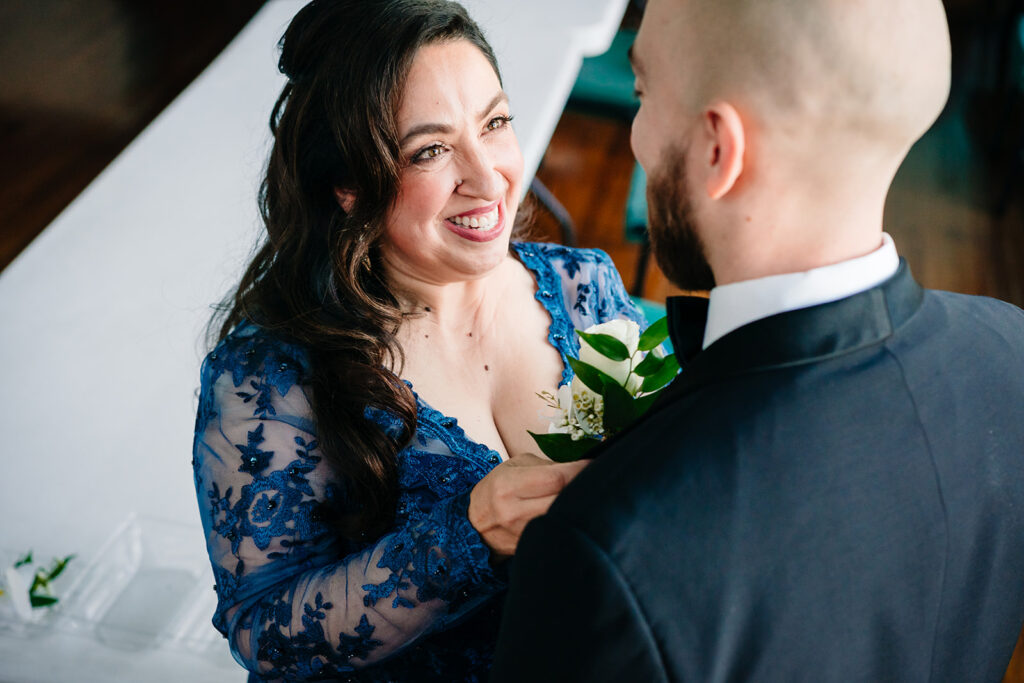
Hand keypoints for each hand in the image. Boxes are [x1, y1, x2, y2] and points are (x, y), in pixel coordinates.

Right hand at [468, 453, 588, 559]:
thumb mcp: (515, 467)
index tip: (592, 465)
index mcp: (508, 486)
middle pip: (563, 501)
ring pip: (564, 521)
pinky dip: (570, 523)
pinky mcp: (529, 549)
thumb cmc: (498, 488)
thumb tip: (581, 469)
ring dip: (579, 508)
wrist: (473, 524)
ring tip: (586, 497)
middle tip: (595, 481)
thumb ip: (547, 467)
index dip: (579, 471)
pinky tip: (574, 514)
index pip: (556, 478)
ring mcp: (522, 535)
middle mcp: (514, 513)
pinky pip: (558, 535)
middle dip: (583, 489)